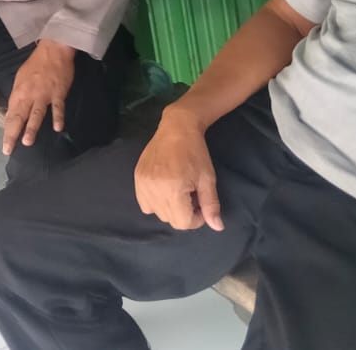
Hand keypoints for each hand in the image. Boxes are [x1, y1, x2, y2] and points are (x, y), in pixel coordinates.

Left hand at [2, 40, 76, 153]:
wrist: (53, 49)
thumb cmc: (36, 65)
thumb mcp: (21, 79)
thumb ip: (18, 97)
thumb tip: (12, 114)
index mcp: (19, 92)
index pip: (11, 115)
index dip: (7, 131)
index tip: (5, 146)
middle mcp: (29, 95)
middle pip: (19, 117)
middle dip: (13, 134)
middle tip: (9, 150)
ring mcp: (44, 94)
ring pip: (36, 114)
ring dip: (32, 128)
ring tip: (27, 142)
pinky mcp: (58, 92)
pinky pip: (58, 107)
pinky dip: (58, 117)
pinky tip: (58, 128)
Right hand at [134, 107, 223, 230]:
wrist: (176, 128)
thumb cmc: (196, 152)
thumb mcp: (208, 179)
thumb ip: (211, 205)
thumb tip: (217, 227)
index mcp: (173, 189)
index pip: (183, 223)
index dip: (196, 218)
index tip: (200, 203)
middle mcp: (154, 189)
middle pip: (170, 219)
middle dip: (184, 212)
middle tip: (191, 194)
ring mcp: (143, 184)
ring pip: (157, 213)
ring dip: (170, 207)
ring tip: (178, 190)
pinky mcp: (137, 178)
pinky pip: (145, 204)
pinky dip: (156, 202)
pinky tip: (165, 188)